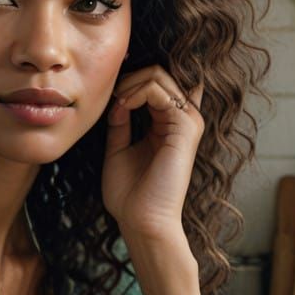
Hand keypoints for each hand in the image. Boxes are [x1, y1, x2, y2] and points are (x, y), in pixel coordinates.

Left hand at [101, 64, 203, 239]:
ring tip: (115, 104)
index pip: (154, 85)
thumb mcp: (117, 150)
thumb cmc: (130, 195)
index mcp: (166, 125)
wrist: (141, 220)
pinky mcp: (186, 126)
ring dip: (129, 84)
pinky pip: (159, 90)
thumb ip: (120, 123)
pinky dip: (135, 93)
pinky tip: (122, 108)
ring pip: (159, 75)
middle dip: (127, 79)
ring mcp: (187, 121)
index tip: (108, 98)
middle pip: (158, 73)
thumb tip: (118, 98)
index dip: (128, 82)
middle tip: (110, 98)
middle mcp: (181, 120)